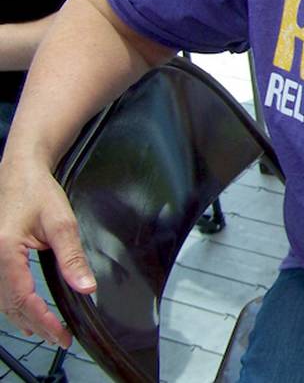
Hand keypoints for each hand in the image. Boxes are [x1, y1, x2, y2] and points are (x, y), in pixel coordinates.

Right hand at [0, 156, 95, 346]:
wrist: (19, 172)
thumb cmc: (37, 192)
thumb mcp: (61, 223)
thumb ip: (72, 257)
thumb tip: (86, 286)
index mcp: (4, 250)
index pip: (22, 298)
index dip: (43, 320)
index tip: (61, 334)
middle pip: (10, 305)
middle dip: (36, 324)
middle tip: (61, 339)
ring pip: (2, 301)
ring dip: (24, 318)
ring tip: (49, 332)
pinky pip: (0, 291)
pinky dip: (15, 306)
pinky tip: (28, 316)